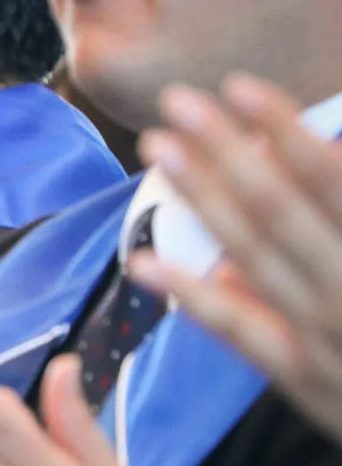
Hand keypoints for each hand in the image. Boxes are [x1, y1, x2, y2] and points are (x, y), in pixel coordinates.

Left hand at [126, 74, 341, 444]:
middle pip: (280, 208)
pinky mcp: (302, 377)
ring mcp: (327, 334)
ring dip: (202, 200)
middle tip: (178, 102)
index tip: (239, 87)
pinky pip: (240, 332)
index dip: (286, 129)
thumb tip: (334, 152)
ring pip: (254, 256)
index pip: (330, 178)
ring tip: (158, 151)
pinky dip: (192, 297)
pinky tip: (143, 264)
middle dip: (227, 151)